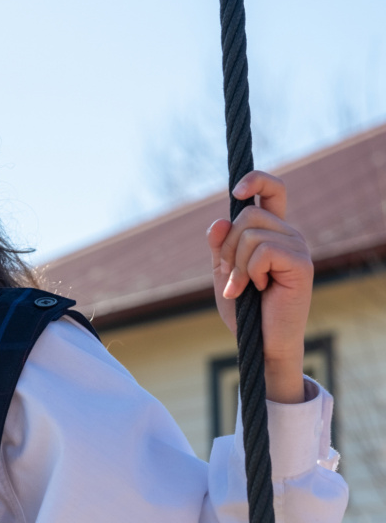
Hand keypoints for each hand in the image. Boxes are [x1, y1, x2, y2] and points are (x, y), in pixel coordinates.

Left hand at [206, 171, 312, 403]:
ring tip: (244, 287)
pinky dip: (250, 272)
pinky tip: (259, 289)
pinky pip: (263, 251)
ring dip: (237, 264)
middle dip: (227, 247)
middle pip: (247, 215)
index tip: (237, 191)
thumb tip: (220, 219)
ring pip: (250, 233)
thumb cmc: (244, 308)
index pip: (273, 191)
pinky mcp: (301, 264)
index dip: (257, 180)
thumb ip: (219, 245)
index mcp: (272, 232)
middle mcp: (289, 234)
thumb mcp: (224, 271)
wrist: (257, 341)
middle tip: (232, 276)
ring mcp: (298, 248)